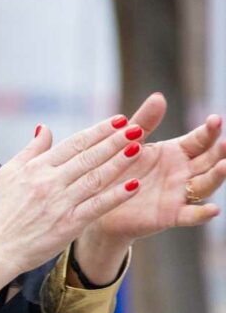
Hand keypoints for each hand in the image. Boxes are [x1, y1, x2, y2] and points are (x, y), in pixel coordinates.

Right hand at [0, 115, 144, 278]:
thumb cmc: (2, 210)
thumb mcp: (8, 173)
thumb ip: (30, 150)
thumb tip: (44, 128)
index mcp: (36, 168)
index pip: (73, 144)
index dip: (98, 131)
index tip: (117, 120)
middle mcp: (49, 182)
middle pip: (88, 156)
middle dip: (114, 140)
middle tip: (137, 127)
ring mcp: (60, 203)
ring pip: (95, 177)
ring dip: (119, 162)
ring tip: (139, 147)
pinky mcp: (69, 224)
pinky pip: (97, 206)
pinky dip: (116, 195)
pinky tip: (134, 185)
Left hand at [84, 93, 224, 245]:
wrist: (100, 200)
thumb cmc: (119, 167)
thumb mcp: (131, 142)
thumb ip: (145, 122)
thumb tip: (159, 96)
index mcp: (177, 153)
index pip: (199, 140)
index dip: (208, 131)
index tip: (215, 119)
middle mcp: (184, 173)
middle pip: (208, 161)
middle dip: (220, 152)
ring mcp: (179, 194)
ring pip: (205, 185)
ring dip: (216, 176)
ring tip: (225, 165)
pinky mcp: (170, 215)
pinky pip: (190, 215)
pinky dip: (202, 213)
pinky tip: (214, 209)